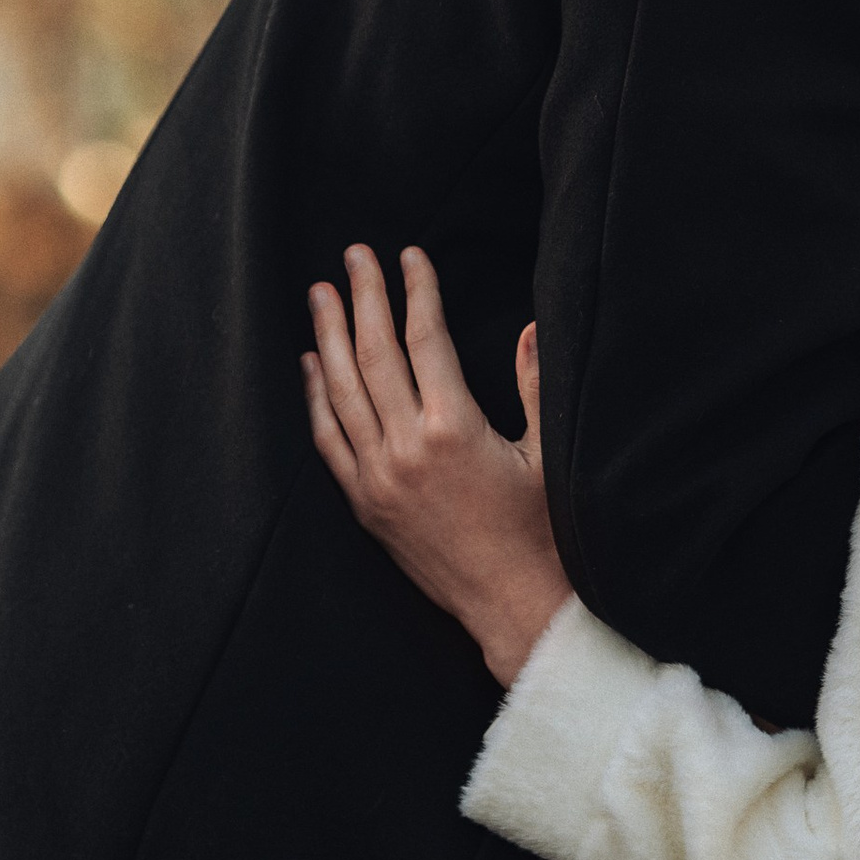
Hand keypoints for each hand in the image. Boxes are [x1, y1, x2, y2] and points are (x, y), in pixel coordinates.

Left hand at [303, 246, 569, 686]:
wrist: (514, 604)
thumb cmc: (542, 531)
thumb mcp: (548, 451)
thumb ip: (534, 384)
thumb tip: (533, 327)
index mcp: (454, 428)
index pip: (424, 339)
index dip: (416, 291)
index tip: (409, 255)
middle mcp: (406, 449)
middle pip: (374, 354)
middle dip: (363, 297)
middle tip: (353, 255)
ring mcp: (379, 478)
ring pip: (342, 392)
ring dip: (329, 337)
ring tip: (321, 296)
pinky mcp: (365, 505)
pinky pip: (329, 440)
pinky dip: (316, 398)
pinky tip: (311, 365)